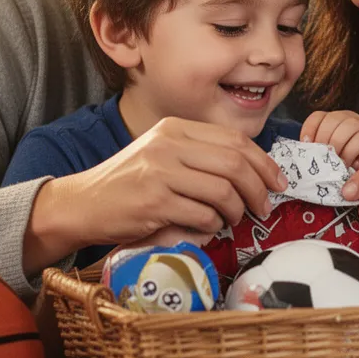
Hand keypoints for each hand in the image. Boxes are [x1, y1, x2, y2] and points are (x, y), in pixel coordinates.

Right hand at [23, 117, 286, 273]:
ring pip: (223, 190)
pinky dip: (213, 226)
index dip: (263, 162)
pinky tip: (208, 228)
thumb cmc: (127, 184)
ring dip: (237, 211)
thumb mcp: (161, 155)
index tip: (277, 181)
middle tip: (264, 207)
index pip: (234, 140)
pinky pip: (202, 215)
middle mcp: (168, 145)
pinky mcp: (154, 203)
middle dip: (258, 188)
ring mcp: (160, 173)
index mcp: (174, 129)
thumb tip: (250, 171)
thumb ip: (199, 156)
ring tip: (234, 220)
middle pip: (235, 163)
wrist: (81, 204)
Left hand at [301, 110, 358, 169]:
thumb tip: (302, 154)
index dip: (311, 129)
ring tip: (341, 167)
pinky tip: (356, 169)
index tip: (307, 145)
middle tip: (326, 160)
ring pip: (355, 129)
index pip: (320, 116)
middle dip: (327, 140)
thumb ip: (320, 154)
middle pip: (338, 120)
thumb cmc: (354, 176)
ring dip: (344, 151)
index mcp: (342, 122)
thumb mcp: (333, 162)